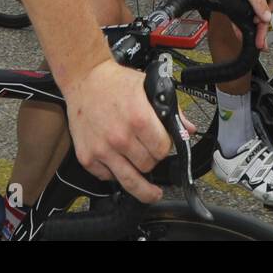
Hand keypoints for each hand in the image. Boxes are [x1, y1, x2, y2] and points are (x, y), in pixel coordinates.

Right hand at [65, 58, 174, 203]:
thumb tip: (188, 129)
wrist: (84, 79)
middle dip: (152, 160)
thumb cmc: (115, 82)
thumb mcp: (149, 87)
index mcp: (139, 119)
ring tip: (151, 192)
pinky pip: (106, 177)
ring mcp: (102, 150)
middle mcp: (120, 137)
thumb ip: (172, 110)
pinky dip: (114, 174)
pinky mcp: (87, 157)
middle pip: (148, 166)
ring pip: (130, 181)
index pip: (163, 150)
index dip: (165, 148)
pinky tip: (118, 163)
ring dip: (142, 185)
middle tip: (149, 152)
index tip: (162, 145)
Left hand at [186, 0, 272, 50]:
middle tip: (260, 42)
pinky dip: (241, 25)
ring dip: (252, 28)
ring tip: (255, 41)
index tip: (264, 32)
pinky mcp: (232, 1)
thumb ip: (257, 0)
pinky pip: (239, 16)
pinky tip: (242, 34)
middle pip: (260, 12)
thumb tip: (266, 15)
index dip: (266, 20)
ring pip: (250, 15)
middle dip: (261, 29)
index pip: (268, 5)